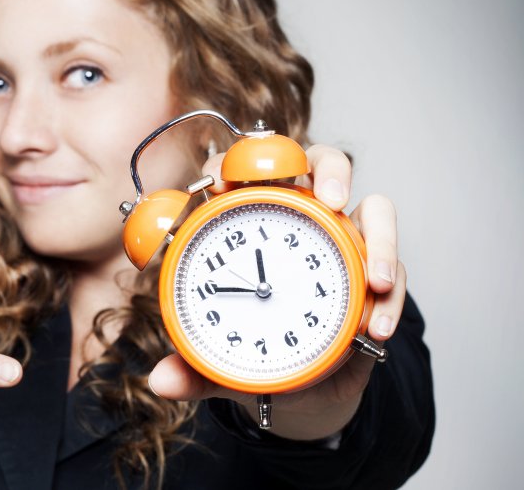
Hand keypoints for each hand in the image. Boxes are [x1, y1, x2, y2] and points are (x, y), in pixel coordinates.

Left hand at [150, 145, 404, 439]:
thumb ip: (192, 367)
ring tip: (374, 281)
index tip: (220, 185)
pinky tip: (378, 328)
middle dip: (329, 169)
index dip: (230, 165)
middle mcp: (300, 221)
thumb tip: (162, 382)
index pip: (238, 174)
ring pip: (373, 208)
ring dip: (380, 238)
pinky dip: (391, 296)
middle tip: (330, 198)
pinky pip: (392, 267)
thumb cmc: (254, 352)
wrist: (302, 390)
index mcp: (250, 227)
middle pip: (319, 164)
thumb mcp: (219, 361)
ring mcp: (342, 241)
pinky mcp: (375, 271)